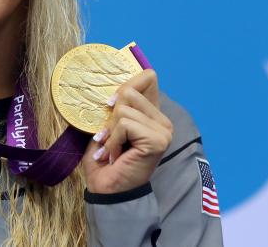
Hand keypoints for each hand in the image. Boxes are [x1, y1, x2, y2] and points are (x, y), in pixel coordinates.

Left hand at [82, 69, 172, 193]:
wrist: (107, 189)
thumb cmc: (105, 160)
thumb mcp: (107, 126)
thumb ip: (116, 106)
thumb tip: (113, 87)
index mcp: (151, 114)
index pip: (148, 77)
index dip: (127, 82)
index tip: (111, 104)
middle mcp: (162, 121)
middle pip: (130, 91)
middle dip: (111, 114)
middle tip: (109, 137)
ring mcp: (163, 131)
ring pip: (124, 110)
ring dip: (110, 132)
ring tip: (112, 149)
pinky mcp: (157, 139)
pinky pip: (124, 124)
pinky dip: (113, 140)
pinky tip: (115, 155)